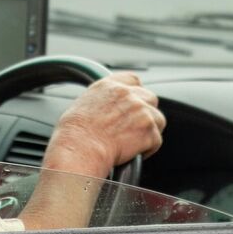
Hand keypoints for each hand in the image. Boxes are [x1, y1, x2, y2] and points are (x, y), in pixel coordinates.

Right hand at [47, 72, 165, 178]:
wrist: (80, 149)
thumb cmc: (74, 134)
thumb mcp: (83, 105)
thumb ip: (102, 101)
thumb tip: (106, 111)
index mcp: (109, 86)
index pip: (133, 80)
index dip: (136, 92)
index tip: (134, 103)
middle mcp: (128, 95)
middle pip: (150, 98)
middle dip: (146, 112)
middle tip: (135, 128)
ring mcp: (141, 111)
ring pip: (158, 119)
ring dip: (150, 131)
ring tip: (135, 143)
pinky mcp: (148, 130)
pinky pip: (156, 140)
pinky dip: (148, 149)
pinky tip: (134, 153)